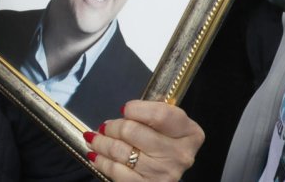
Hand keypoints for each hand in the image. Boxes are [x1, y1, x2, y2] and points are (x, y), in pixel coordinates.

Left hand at [86, 100, 202, 180]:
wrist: (163, 174)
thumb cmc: (161, 143)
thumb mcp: (165, 125)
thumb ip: (149, 113)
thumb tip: (122, 114)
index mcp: (189, 133)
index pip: (160, 114)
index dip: (136, 109)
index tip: (124, 110)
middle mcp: (180, 154)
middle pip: (132, 131)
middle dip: (112, 127)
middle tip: (105, 127)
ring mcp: (165, 172)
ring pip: (119, 150)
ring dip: (101, 143)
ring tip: (95, 139)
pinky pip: (116, 170)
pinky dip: (101, 161)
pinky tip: (96, 155)